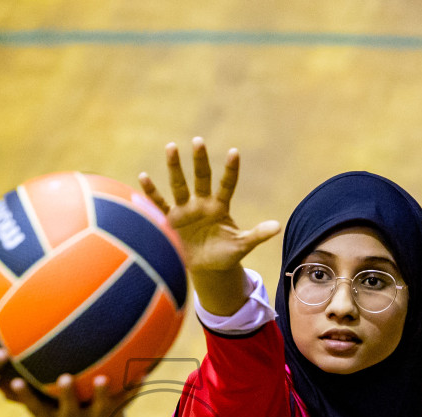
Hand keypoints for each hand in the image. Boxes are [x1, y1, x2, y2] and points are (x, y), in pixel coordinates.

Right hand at [0, 373, 134, 416]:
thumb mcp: (41, 403)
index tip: (15, 382)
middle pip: (69, 412)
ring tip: (104, 378)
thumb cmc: (59, 407)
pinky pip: (127, 400)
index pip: (36, 409)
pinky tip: (141, 374)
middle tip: (64, 378)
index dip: (26, 397)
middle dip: (66, 396)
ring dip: (103, 394)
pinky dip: (134, 389)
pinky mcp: (117, 412)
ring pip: (101, 408)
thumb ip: (21, 392)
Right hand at [139, 139, 279, 275]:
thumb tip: (278, 227)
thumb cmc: (224, 256)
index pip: (227, 184)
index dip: (230, 170)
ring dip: (175, 167)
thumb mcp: (241, 246)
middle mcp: (202, 203)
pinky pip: (160, 204)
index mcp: (220, 207)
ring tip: (171, 146)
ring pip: (179, 185)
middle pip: (201, 177)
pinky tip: (143, 176)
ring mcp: (185, 210)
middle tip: (199, 141)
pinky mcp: (171, 220)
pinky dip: (151, 192)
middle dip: (199, 160)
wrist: (204, 269)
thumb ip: (257, 235)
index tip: (234, 152)